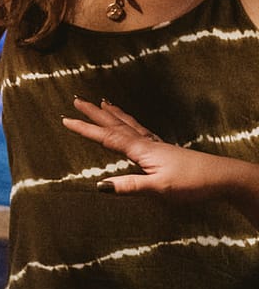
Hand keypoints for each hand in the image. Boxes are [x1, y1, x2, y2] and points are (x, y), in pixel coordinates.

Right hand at [62, 98, 258, 206]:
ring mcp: (157, 145)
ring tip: (103, 102)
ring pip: (129, 125)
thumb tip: (99, 185)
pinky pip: (141, 131)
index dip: (86, 129)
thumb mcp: (159, 189)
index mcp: (142, 150)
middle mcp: (147, 143)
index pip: (107, 138)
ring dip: (113, 114)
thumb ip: (129, 186)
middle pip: (116, 125)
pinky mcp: (165, 150)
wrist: (222, 177)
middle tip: (78, 100)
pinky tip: (131, 126)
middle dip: (95, 113)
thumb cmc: (192, 183)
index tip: (66, 119)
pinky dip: (130, 123)